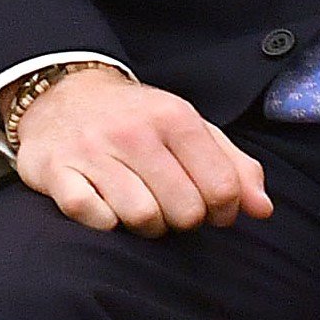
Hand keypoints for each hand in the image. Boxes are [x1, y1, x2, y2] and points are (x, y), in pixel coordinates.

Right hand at [11, 68, 272, 235]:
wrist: (62, 95)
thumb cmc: (138, 120)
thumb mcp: (190, 127)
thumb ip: (233, 166)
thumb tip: (262, 210)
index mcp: (175, 118)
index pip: (221, 187)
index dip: (224, 211)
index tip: (214, 210)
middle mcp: (134, 132)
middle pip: (185, 210)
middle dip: (185, 220)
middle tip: (173, 207)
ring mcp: (93, 152)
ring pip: (142, 217)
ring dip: (147, 225)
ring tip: (142, 207)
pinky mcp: (57, 172)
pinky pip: (92, 217)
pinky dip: (104, 222)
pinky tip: (106, 206)